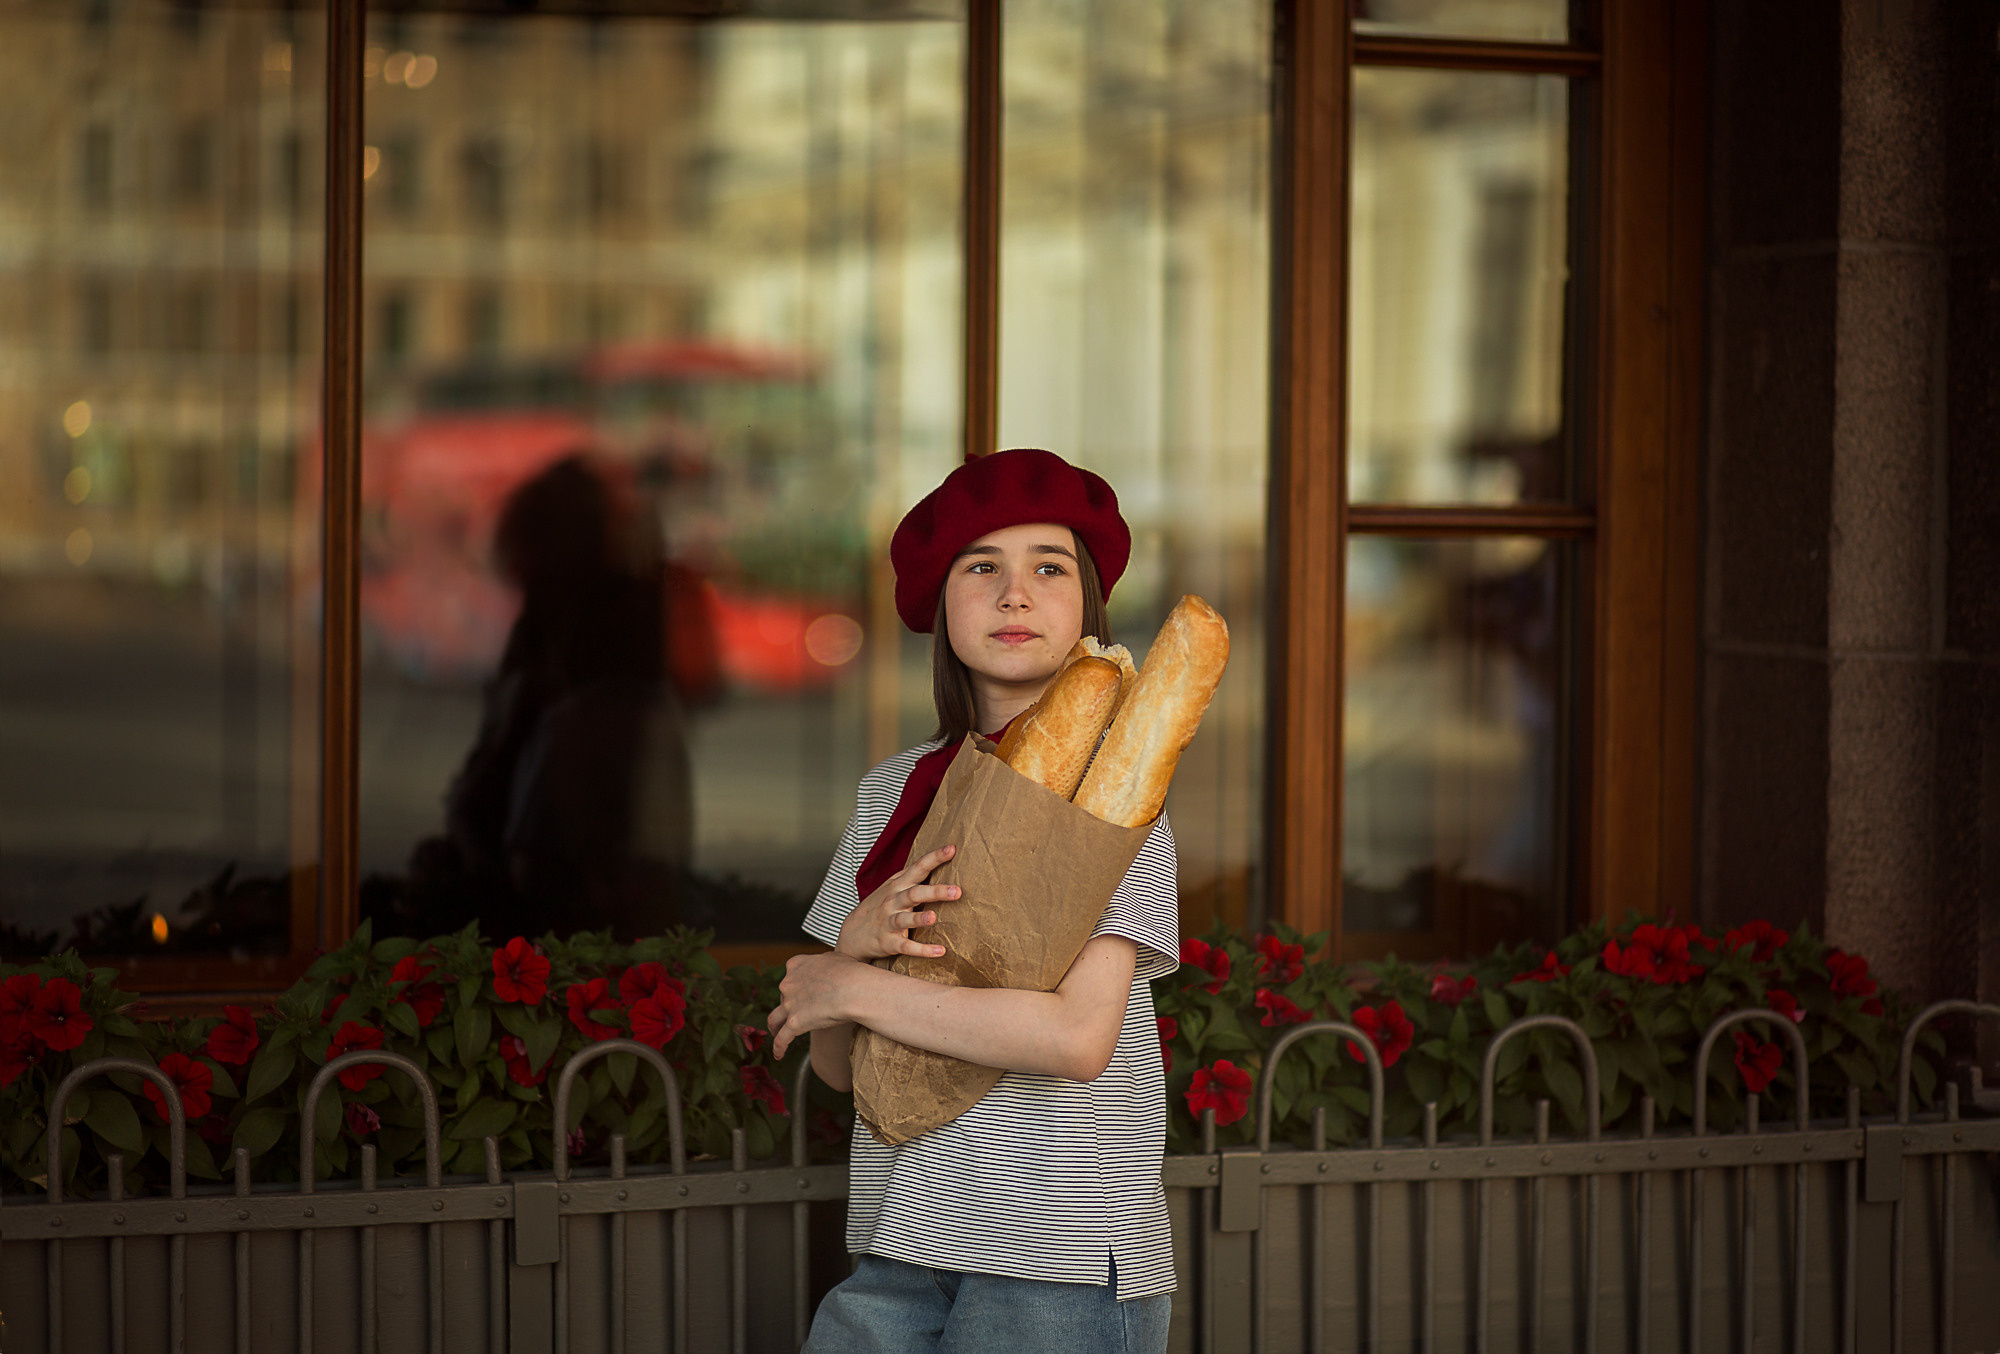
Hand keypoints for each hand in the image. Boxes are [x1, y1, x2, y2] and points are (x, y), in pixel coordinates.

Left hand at [769, 951, 871, 1059]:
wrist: (855, 988)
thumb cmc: (851, 972)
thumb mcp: (834, 959)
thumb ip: (823, 964)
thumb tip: (828, 968)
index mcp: (797, 965)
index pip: (790, 977)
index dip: (795, 986)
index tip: (799, 992)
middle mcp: (789, 983)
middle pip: (784, 997)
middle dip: (789, 1006)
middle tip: (798, 1013)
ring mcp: (790, 1003)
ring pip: (775, 1018)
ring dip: (775, 1026)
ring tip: (777, 1032)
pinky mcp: (795, 1023)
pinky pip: (782, 1039)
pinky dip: (779, 1047)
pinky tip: (779, 1054)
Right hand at [835, 844, 959, 960]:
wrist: (852, 934)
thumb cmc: (878, 907)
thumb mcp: (891, 887)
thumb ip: (911, 875)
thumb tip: (938, 859)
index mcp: (897, 886)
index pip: (918, 868)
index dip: (934, 858)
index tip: (952, 848)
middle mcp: (893, 901)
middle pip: (914, 894)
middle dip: (935, 892)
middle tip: (957, 891)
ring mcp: (889, 922)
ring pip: (905, 919)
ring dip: (920, 919)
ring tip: (934, 918)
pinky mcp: (888, 942)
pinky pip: (906, 946)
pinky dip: (922, 950)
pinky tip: (940, 951)